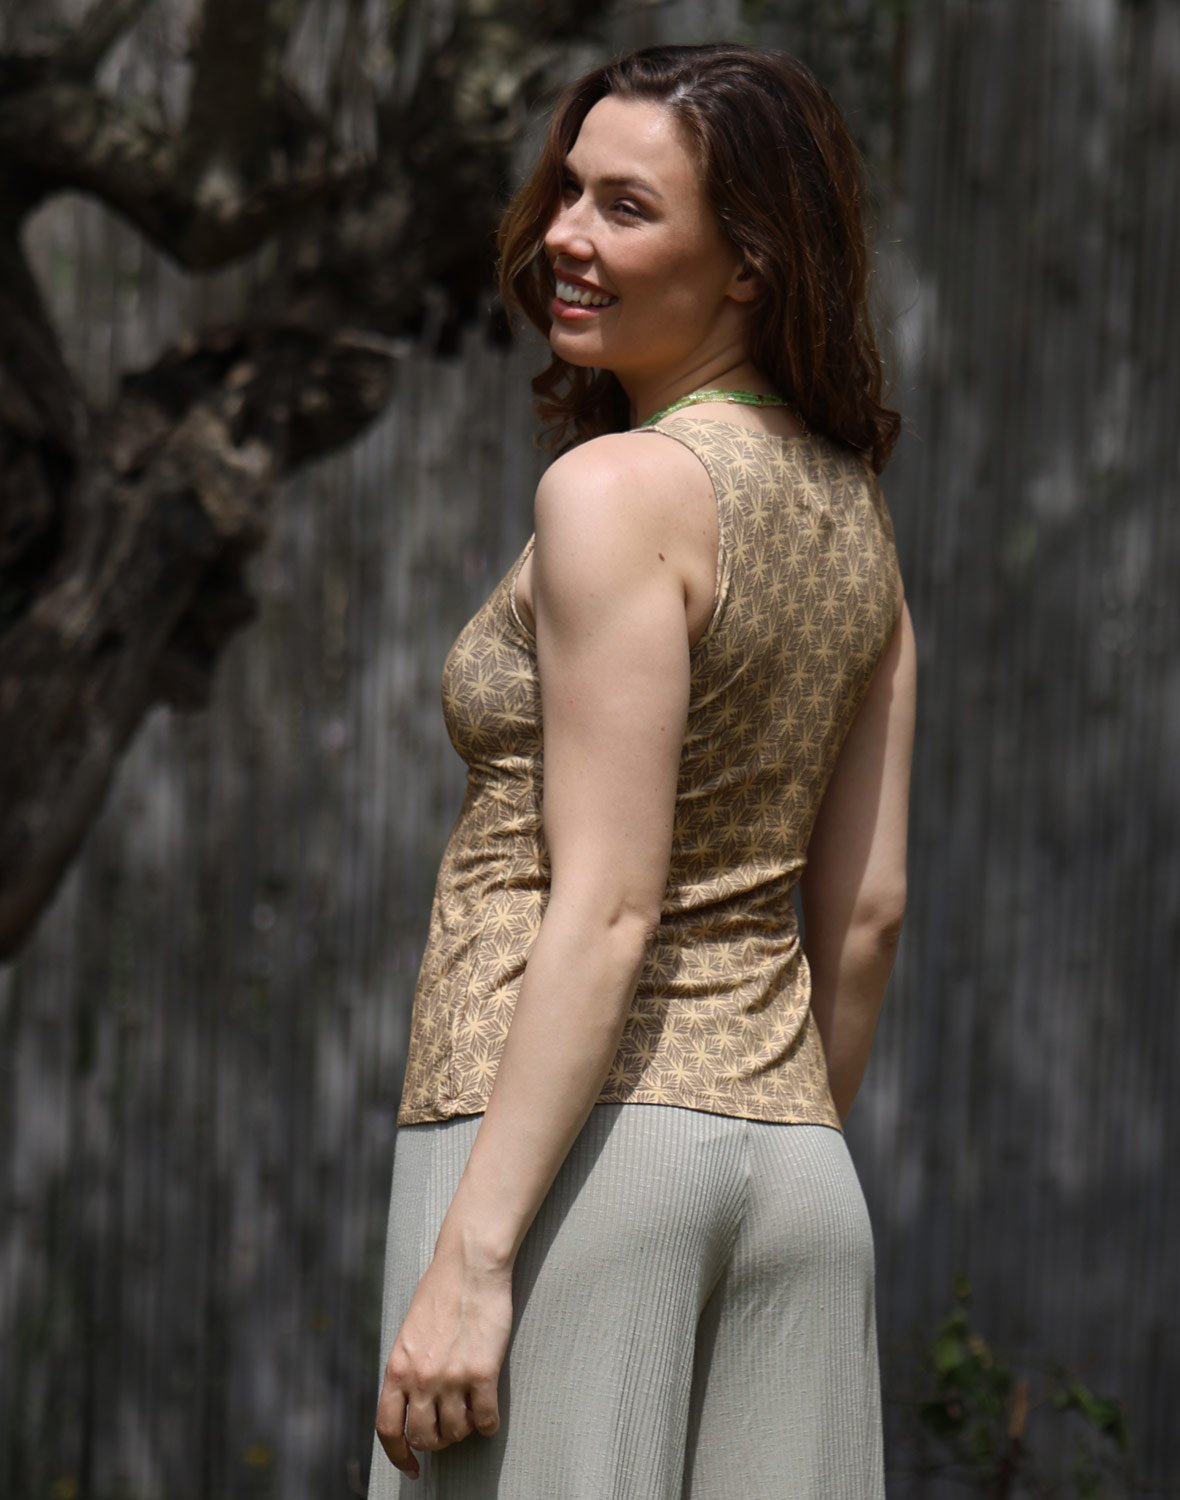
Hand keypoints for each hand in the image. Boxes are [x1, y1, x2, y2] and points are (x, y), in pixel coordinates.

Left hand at [375, 1246, 513, 1480]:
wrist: (470, 1264)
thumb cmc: (442, 1291)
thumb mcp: (409, 1333)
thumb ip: (407, 1368)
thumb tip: (411, 1403)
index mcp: (397, 1367)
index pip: (388, 1429)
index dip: (399, 1455)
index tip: (412, 1466)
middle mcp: (421, 1378)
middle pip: (424, 1437)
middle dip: (437, 1441)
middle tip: (449, 1429)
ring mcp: (452, 1378)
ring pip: (455, 1433)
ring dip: (464, 1430)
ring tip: (470, 1413)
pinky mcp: (483, 1373)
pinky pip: (486, 1420)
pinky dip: (488, 1423)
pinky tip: (489, 1412)